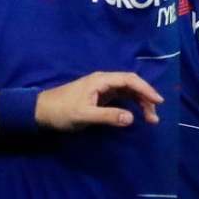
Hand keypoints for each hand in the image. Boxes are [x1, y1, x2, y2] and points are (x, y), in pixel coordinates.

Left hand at [36, 70, 163, 130]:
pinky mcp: (99, 97)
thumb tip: (131, 118)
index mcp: (101, 80)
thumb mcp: (84, 115)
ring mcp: (101, 88)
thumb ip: (107, 116)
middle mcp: (104, 81)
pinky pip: (121, 97)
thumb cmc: (61, 111)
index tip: (158, 102)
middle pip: (131, 85)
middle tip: (154, 117)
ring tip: (149, 118)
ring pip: (127, 91)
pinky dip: (130, 105)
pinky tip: (135, 114)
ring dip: (139, 102)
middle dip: (145, 98)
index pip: (130, 80)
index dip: (146, 89)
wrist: (40, 111)